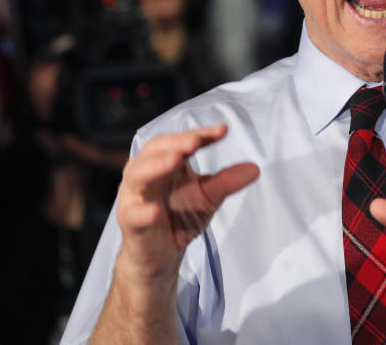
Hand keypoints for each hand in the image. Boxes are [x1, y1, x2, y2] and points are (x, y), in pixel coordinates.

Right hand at [115, 126, 258, 281]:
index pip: (180, 142)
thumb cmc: (180, 216)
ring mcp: (134, 196)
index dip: (200, 135)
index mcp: (165, 161)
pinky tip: (154, 211)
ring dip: (156, 166)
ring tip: (176, 160)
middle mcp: (145, 172)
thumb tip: (255, 168)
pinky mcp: (129, 221)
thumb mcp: (208, 197)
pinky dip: (141, 212)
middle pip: (155, 150)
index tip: (222, 131)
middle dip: (176, 143)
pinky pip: (132, 214)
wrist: (162, 254)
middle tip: (195, 141)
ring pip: (138, 175)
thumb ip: (227, 182)